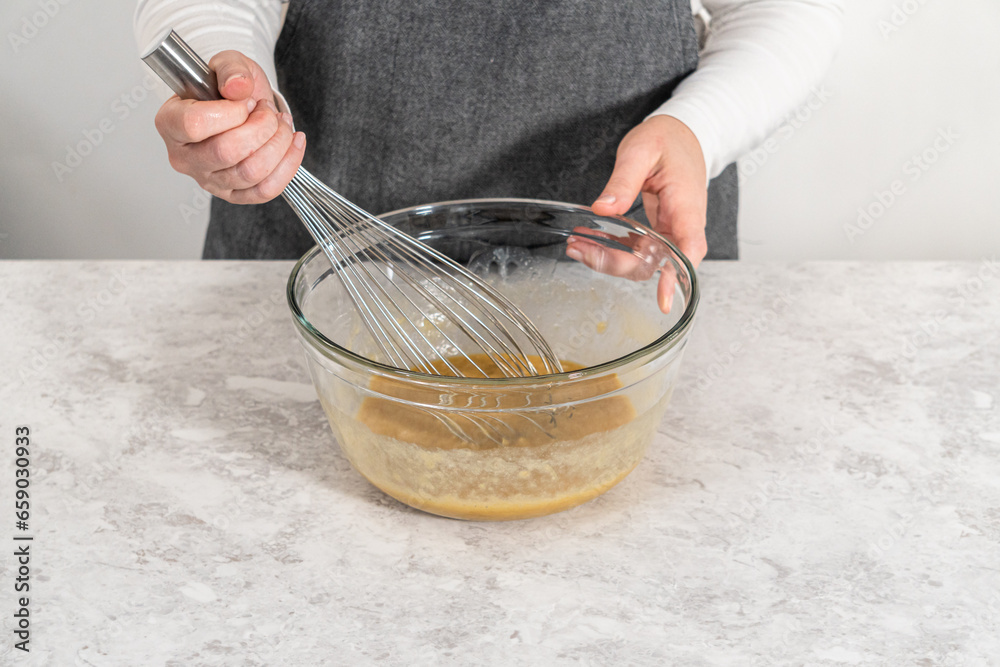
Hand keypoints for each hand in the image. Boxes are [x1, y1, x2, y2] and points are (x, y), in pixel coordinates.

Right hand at [154, 50, 305, 203]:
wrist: (242, 108)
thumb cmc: (227, 90)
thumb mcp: (227, 64)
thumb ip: (231, 69)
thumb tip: (238, 86)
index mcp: (171, 123)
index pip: (194, 125)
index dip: (231, 112)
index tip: (246, 101)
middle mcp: (185, 157)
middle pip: (226, 152)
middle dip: (261, 127)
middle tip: (268, 110)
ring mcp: (209, 180)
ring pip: (250, 173)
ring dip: (278, 144)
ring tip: (282, 123)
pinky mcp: (234, 194)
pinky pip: (265, 191)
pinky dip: (288, 164)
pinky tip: (294, 142)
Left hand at [566, 115, 707, 311]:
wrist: (683, 134)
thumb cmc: (668, 140)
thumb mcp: (641, 150)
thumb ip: (622, 180)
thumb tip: (604, 208)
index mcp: (686, 206)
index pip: (689, 250)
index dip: (676, 278)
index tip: (664, 299)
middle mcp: (683, 225)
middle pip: (657, 263)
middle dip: (616, 264)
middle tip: (579, 250)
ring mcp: (672, 230)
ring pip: (644, 261)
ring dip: (610, 259)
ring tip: (576, 245)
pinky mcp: (660, 231)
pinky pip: (639, 250)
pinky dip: (614, 250)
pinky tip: (590, 242)